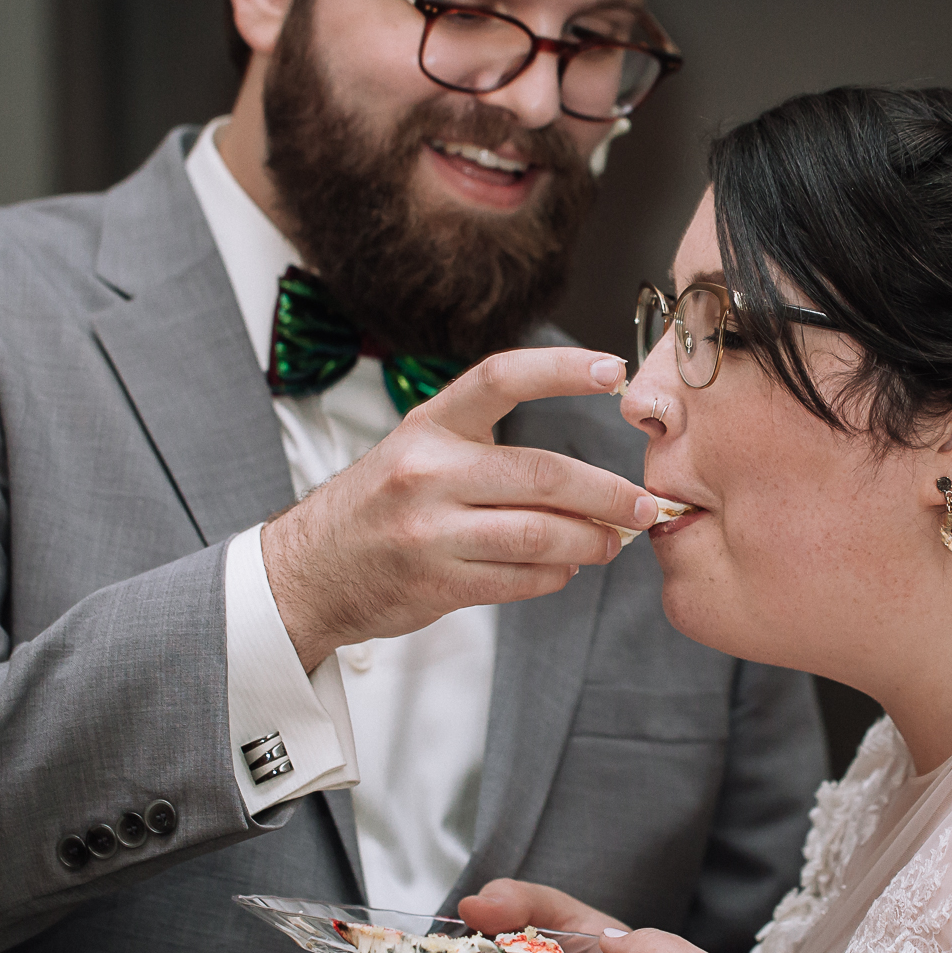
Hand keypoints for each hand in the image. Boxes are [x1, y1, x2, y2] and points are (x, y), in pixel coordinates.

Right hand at [261, 348, 655, 666]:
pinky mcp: (435, 583)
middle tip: (642, 505)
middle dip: (606, 493)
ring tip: (610, 543)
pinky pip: (519, 580)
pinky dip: (555, 576)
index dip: (561, 369)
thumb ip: (490, 452)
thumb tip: (585, 477)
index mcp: (430, 426)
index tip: (613, 370)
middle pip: (542, 475)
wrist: (309, 570)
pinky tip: (564, 568)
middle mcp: (427, 472)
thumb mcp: (420, 453)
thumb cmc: (379, 506)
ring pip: (539, 535)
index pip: (500, 379)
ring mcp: (428, 531)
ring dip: (589, 542)